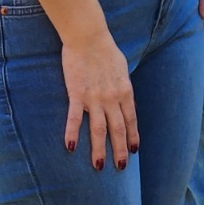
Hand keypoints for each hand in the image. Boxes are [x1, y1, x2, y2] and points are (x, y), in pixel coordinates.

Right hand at [60, 32, 136, 170]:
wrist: (88, 37)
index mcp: (125, 91)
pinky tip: (70, 148)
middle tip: (121, 168)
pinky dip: (72, 133)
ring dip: (99, 149)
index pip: (131, 119)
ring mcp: (94, 98)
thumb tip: (125, 100)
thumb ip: (123, 87)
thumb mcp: (122, 69)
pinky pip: (74, 118)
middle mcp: (112, 98)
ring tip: (99, 166)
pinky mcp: (76, 94)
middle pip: (117, 129)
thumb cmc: (106, 50)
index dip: (132, 136)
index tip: (133, 151)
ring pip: (98, 129)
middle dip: (120, 150)